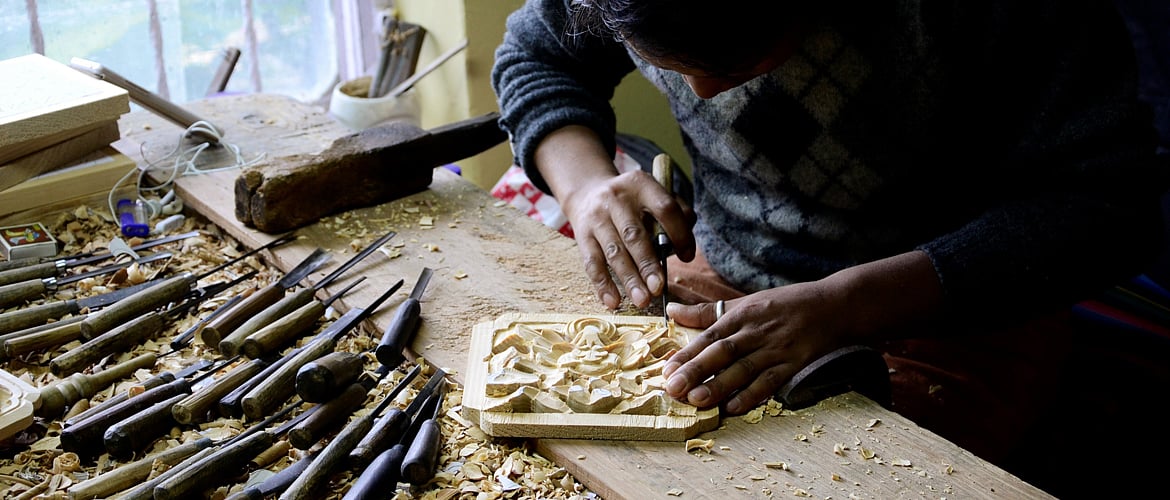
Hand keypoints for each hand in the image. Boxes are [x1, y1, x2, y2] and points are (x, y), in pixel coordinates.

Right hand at [558, 169, 693, 308]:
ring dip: (629, 278)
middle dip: (648, 264)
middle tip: (658, 288)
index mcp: (640, 184)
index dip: (679, 233)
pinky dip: (602, 284)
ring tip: (642, 300)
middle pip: (634, 234)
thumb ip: (676, 214)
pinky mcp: (582, 235)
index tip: (687, 257)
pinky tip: (613, 301)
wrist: (588, 192)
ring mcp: (597, 217)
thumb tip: (686, 245)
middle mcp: (616, 199)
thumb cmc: (632, 202)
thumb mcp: (652, 195)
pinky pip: (592, 263)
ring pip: (614, 252)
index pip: (664, 208)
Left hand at [663, 281, 850, 414]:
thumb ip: (707, 312)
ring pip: (744, 370)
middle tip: (673, 388)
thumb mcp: (745, 302)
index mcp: (741, 316)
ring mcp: (775, 350)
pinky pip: (770, 382)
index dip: (686, 353)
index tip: (666, 369)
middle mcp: (755, 332)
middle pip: (722, 353)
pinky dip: (752, 395)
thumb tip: (672, 310)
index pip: (708, 336)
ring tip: (697, 400)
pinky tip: (734, 408)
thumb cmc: (784, 305)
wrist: (832, 307)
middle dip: (696, 371)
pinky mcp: (793, 364)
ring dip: (720, 386)